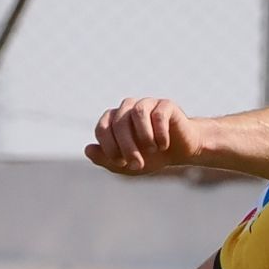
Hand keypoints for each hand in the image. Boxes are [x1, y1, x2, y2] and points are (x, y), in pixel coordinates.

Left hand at [86, 97, 202, 173]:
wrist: (180, 151)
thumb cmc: (151, 157)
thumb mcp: (126, 165)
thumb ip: (105, 159)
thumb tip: (87, 150)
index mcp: (114, 120)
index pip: (102, 128)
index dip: (109, 147)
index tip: (120, 162)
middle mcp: (128, 108)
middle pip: (119, 122)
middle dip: (126, 147)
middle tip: (137, 164)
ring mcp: (147, 103)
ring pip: (137, 113)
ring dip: (143, 136)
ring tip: (153, 150)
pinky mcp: (166, 105)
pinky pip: (158, 114)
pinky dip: (160, 133)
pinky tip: (164, 145)